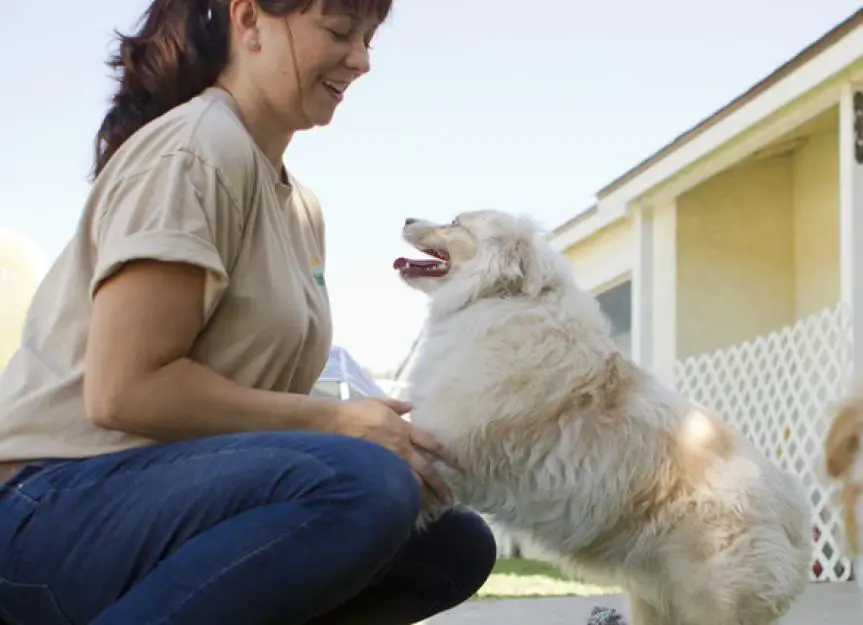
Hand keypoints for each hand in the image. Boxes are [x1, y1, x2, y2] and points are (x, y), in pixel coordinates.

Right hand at [331, 397, 454, 505]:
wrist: (333, 422)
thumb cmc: (355, 411)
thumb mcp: (378, 402)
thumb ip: (396, 405)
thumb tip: (410, 405)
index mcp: (404, 430)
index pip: (431, 444)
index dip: (445, 455)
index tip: (457, 465)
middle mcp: (401, 448)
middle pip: (426, 469)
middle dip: (439, 485)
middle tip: (449, 498)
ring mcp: (388, 462)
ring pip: (412, 483)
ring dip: (424, 496)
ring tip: (433, 507)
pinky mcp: (375, 472)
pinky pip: (393, 487)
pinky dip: (402, 498)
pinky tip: (407, 507)